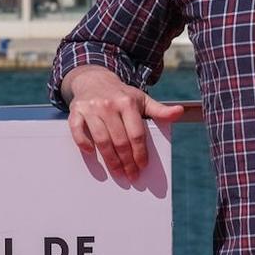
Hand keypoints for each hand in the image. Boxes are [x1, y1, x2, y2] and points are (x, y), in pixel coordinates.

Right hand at [61, 64, 184, 178]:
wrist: (94, 79)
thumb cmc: (121, 95)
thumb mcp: (141, 99)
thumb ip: (159, 110)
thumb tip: (179, 112)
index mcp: (127, 102)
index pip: (136, 134)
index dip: (140, 152)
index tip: (142, 166)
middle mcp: (109, 105)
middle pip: (120, 140)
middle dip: (126, 161)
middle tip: (131, 174)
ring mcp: (91, 108)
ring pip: (101, 139)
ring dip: (110, 159)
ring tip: (117, 171)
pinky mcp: (76, 111)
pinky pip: (77, 130)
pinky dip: (83, 143)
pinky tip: (91, 153)